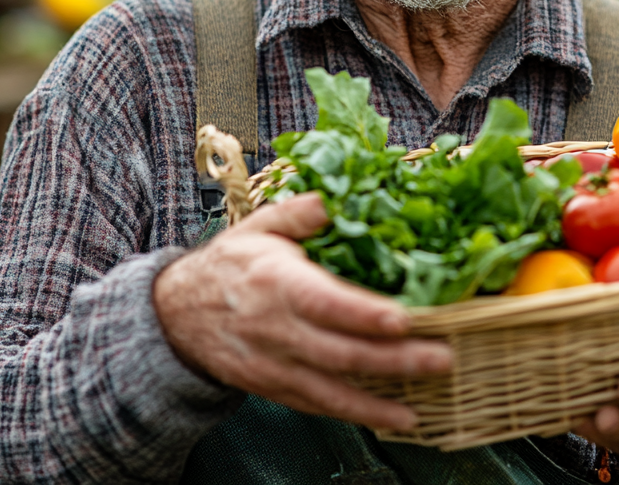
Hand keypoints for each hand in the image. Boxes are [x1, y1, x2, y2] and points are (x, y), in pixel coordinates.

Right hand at [152, 192, 451, 430]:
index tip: (404, 319)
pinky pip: (319, 406)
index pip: (325, 302)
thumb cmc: (229, 264)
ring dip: (380, 400)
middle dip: (393, 359)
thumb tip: (333, 201)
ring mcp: (276, 365)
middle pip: (340, 352)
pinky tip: (392, 416)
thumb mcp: (258, 226)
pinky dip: (356, 414)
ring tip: (422, 403)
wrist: (178, 315)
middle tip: (441, 358)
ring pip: (332, 389)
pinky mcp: (276, 389)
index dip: (364, 314)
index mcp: (277, 282)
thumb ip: (298, 212)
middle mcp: (278, 330)